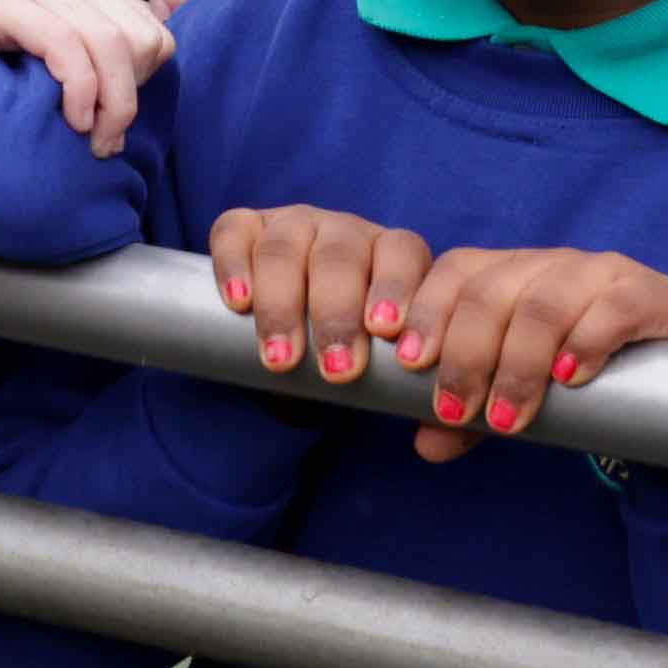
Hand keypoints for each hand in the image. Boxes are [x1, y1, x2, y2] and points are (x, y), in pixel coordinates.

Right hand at [0, 0, 171, 150]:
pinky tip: (71, 120)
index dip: (142, 84)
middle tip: (100, 138)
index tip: (110, 121)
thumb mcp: (35, 38)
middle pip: (144, 42)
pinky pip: (70, 49)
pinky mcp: (8, 3)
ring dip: (113, 106)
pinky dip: (81, 91)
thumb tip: (132, 85)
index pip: (155, 33)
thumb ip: (83, 47)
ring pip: (115, 48)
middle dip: (131, 98)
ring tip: (93, 141)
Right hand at [206, 203, 430, 388]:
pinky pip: (235, 233)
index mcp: (390, 254)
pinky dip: (236, 264)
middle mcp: (344, 232)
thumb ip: (401, 395)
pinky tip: (238, 302)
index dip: (398, 291)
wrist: (287, 344)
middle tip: (337, 370)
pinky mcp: (245, 227)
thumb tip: (432, 441)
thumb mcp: (376, 371)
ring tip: (281, 357)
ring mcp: (293, 225)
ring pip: (287, 248)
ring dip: (284, 303)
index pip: (402, 255)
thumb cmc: (343, 356)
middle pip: (341, 255)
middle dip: (338, 314)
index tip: (390, 338)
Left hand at [378, 246, 667, 462]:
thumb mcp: (513, 388)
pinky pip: (610, 309)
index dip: (426, 314)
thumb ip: (471, 412)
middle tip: (456, 410)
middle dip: (466, 355)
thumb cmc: (571, 373)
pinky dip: (584, 343)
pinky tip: (570, 380)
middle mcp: (546, 262)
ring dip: (518, 365)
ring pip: (544, 304)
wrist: (664, 366)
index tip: (408, 364)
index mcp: (506, 272)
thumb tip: (425, 444)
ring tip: (507, 418)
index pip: (453, 273)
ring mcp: (598, 273)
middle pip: (491, 293)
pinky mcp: (646, 294)